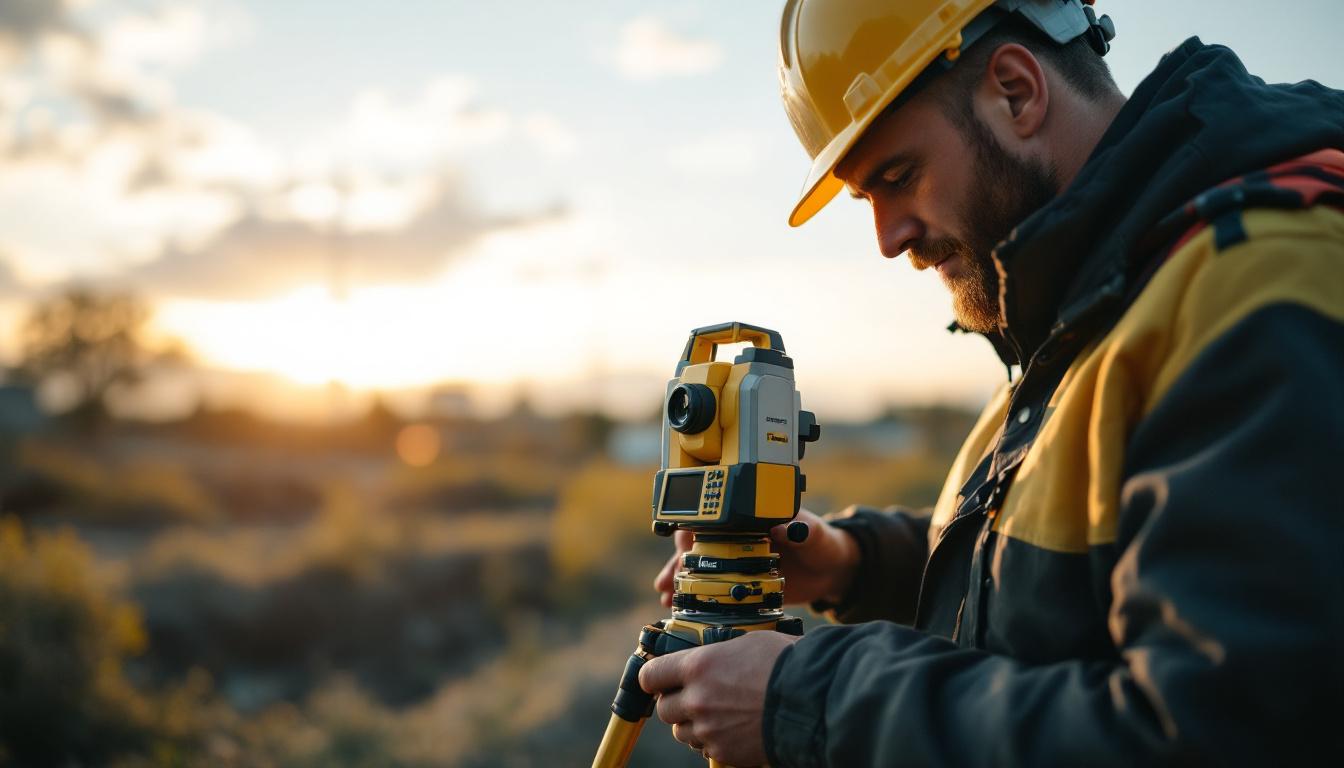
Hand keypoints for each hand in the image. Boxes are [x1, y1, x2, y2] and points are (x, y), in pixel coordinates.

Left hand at [638, 630, 799, 765]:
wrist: (810, 700)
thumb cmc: (784, 663)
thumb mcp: (744, 642)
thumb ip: (715, 653)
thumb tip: (705, 654)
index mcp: (697, 666)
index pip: (650, 676)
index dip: (654, 677)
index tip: (659, 678)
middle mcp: (696, 699)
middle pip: (664, 708)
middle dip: (676, 702)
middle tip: (694, 695)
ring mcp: (708, 729)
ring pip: (683, 731)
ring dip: (693, 723)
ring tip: (718, 712)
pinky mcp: (723, 752)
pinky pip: (705, 748)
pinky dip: (714, 740)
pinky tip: (733, 728)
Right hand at [653, 508, 860, 607]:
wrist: (832, 572)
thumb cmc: (823, 544)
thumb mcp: (815, 533)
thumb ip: (803, 529)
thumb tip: (786, 527)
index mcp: (750, 520)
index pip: (714, 519)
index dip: (694, 530)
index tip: (684, 546)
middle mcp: (737, 539)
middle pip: (697, 544)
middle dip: (678, 560)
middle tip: (669, 579)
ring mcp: (735, 561)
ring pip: (697, 567)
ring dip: (678, 579)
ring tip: (667, 595)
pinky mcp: (738, 583)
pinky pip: (709, 588)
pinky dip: (692, 596)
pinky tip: (678, 607)